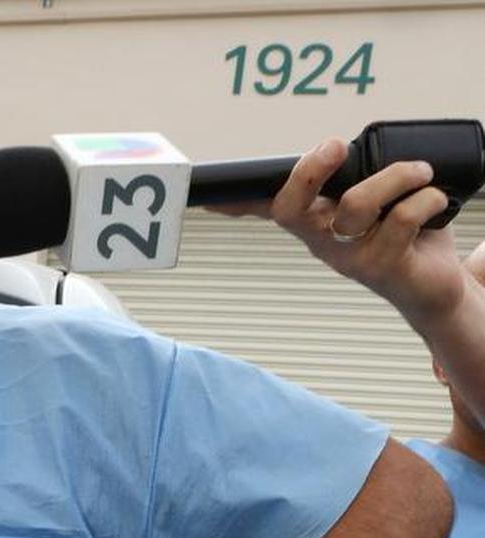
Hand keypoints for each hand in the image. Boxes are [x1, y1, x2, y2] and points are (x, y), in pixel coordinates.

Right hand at [211, 138, 463, 322]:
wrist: (434, 288)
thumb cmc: (402, 236)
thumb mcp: (371, 201)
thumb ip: (353, 178)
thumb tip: (339, 147)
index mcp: (312, 221)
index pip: (262, 207)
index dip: (232, 202)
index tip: (206, 198)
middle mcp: (321, 241)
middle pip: (292, 208)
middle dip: (309, 172)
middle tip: (335, 145)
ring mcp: (347, 257)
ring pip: (356, 204)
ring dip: (398, 176)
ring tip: (420, 172)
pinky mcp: (380, 267)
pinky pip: (399, 218)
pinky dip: (425, 199)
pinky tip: (435, 200)